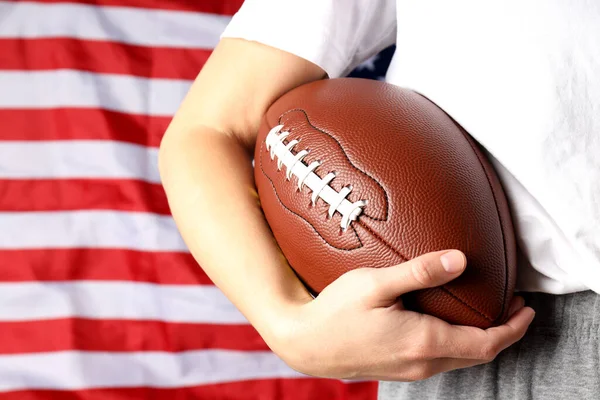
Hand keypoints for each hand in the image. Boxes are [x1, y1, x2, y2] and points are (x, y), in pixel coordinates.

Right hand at [270, 250, 534, 381]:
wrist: (305, 344)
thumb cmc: (335, 312)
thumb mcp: (375, 284)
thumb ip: (419, 273)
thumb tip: (459, 260)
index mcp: (423, 342)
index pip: (486, 343)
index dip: (512, 328)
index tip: (526, 308)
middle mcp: (423, 362)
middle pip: (478, 354)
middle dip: (502, 332)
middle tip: (513, 307)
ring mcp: (411, 370)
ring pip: (461, 359)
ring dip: (481, 339)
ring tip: (488, 314)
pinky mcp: (400, 369)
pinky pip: (443, 360)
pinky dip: (460, 345)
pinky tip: (451, 325)